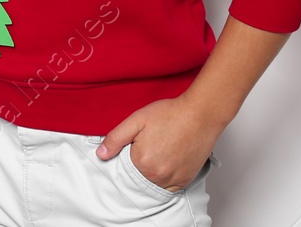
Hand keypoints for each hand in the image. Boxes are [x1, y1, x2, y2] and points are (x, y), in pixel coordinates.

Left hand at [96, 93, 225, 190]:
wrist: (200, 115)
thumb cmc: (170, 114)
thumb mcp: (136, 120)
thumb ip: (115, 139)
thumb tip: (101, 155)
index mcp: (142, 161)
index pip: (125, 165)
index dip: (130, 152)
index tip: (139, 141)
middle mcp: (157, 175)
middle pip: (139, 175)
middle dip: (141, 161)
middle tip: (153, 143)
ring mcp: (173, 179)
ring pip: (153, 182)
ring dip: (152, 171)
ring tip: (161, 149)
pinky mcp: (185, 180)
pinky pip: (169, 187)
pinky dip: (165, 178)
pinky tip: (168, 160)